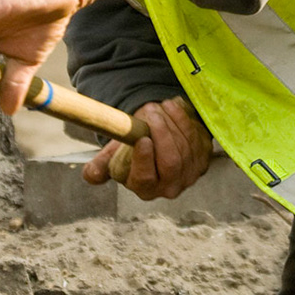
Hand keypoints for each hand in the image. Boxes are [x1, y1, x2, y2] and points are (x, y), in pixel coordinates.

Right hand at [83, 97, 210, 200]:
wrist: (158, 142)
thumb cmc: (132, 149)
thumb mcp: (113, 157)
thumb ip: (100, 167)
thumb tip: (91, 175)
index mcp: (145, 189)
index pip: (146, 180)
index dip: (145, 161)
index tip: (143, 139)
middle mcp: (170, 187)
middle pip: (171, 162)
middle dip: (161, 132)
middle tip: (149, 110)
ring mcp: (190, 174)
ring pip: (185, 147)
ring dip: (170, 121)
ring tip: (156, 105)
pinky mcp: (203, 158)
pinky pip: (196, 137)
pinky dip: (184, 119)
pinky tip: (171, 107)